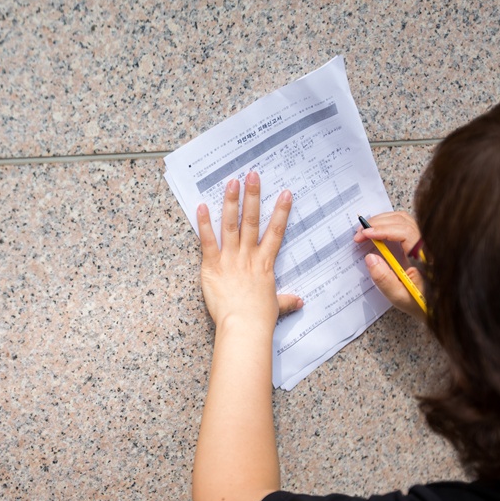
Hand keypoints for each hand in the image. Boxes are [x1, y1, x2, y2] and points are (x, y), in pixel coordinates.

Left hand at [197, 171, 301, 329]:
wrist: (244, 326)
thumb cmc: (259, 318)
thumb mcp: (275, 305)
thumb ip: (286, 300)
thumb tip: (299, 301)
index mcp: (265, 263)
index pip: (276, 232)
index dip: (281, 211)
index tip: (285, 193)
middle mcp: (248, 256)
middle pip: (252, 220)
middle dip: (252, 196)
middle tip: (252, 174)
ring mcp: (230, 259)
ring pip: (231, 225)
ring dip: (231, 202)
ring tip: (231, 182)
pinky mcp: (212, 266)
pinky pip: (207, 241)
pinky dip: (203, 224)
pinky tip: (201, 207)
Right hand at [353, 211, 426, 321]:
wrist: (437, 305)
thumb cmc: (421, 303)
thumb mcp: (400, 296)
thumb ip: (384, 279)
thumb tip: (370, 258)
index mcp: (426, 256)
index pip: (405, 232)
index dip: (383, 230)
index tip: (365, 235)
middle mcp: (428, 244)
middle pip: (403, 221)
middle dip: (378, 223)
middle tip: (359, 233)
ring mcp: (424, 241)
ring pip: (403, 219)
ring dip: (382, 221)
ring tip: (365, 231)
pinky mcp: (419, 242)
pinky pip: (404, 224)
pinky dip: (387, 224)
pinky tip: (376, 232)